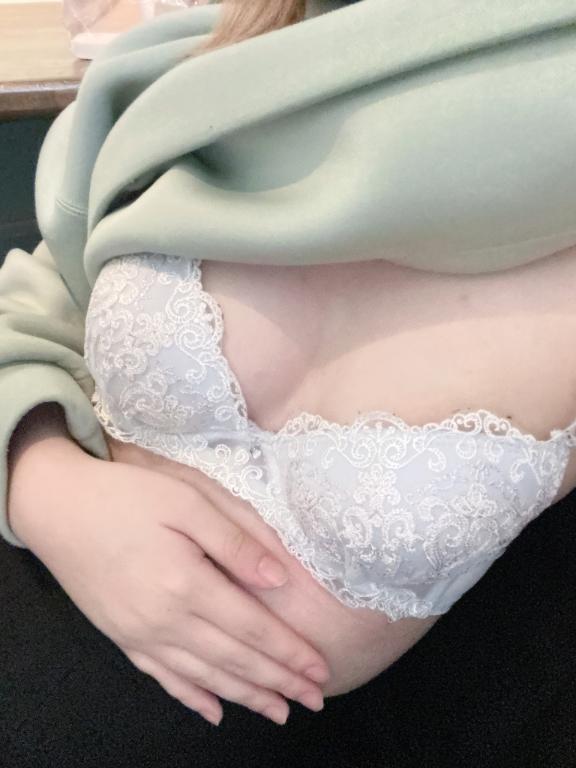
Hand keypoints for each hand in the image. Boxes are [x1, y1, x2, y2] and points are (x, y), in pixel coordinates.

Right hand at [9, 435, 329, 725]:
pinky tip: (213, 712)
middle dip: (279, 682)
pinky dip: (192, 697)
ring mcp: (140, 634)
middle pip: (234, 660)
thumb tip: (280, 578)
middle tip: (314, 700)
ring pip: (204, 677)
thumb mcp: (188, 499)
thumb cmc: (126, 494)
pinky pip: (163, 678)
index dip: (290, 652)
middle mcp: (165, 621)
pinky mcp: (122, 636)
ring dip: (245, 696)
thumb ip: (236, 540)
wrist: (56, 506)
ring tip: (278, 711)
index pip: (253, 629)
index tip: (321, 670)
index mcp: (187, 584)